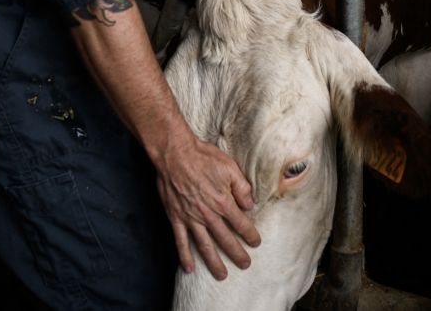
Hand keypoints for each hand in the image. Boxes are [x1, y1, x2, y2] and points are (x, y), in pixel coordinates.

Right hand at [156, 135, 260, 278]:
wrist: (174, 154)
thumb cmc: (203, 158)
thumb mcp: (229, 168)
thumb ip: (242, 188)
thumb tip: (249, 205)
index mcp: (223, 202)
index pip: (241, 224)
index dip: (250, 235)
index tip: (256, 243)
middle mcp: (208, 215)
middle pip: (225, 239)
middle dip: (237, 253)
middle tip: (245, 265)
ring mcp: (191, 219)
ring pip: (205, 246)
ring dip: (214, 262)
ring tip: (222, 275)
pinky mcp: (176, 218)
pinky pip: (180, 241)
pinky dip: (185, 256)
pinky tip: (189, 269)